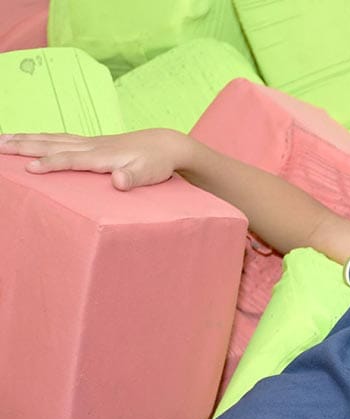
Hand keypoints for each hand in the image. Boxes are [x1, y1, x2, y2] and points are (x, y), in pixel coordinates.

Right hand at [0, 129, 191, 190]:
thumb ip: (133, 178)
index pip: (70, 159)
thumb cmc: (157, 163)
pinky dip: (42, 138)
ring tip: (2, 140)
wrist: (165, 144)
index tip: (29, 168)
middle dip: (24, 145)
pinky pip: (60, 138)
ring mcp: (90, 143)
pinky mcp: (92, 144)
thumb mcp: (149, 173)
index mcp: (102, 156)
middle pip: (53, 144)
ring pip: (52, 139)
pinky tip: (30, 140)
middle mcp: (92, 146)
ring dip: (27, 139)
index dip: (50, 164)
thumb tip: (118, 181)